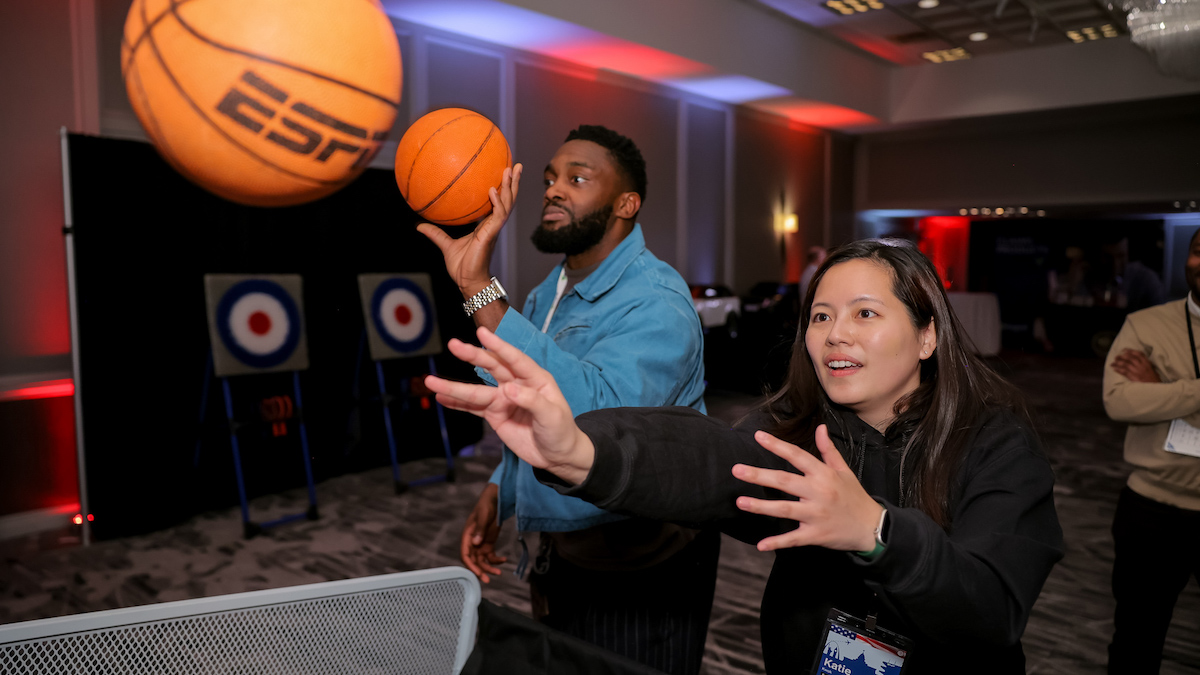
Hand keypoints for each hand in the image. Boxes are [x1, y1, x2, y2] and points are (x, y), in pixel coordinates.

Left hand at [416, 164, 522, 295]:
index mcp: (486, 224)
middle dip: (514, 182)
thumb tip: (419, 225)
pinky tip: (493, 190)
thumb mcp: (445, 245)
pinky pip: (498, 215)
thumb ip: (435, 233)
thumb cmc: (462, 267)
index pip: (498, 201)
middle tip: (517, 164)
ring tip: (511, 170)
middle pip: (508, 198)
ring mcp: (494, 228)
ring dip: (510, 187)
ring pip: (507, 203)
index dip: (503, 188)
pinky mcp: (492, 234)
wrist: (468, 281)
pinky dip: (497, 202)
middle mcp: (493, 224)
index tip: (505, 172)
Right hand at [425, 327, 594, 484]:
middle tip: (454, 345)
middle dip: (472, 356)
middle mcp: (516, 385)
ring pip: (476, 391)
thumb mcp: (552, 415)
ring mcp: (503, 400)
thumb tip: (508, 389)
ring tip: (431, 381)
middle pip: (491, 367)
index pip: (515, 358)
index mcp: (535, 378)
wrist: (557, 456)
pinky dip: (456, 404)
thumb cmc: (561, 431)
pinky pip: (473, 408)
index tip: (482, 333)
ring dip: (454, 387)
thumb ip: (531, 401)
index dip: (499, 345)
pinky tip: (441, 398)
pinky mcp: (495, 415)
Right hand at [461, 483, 506, 582]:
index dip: (470, 565)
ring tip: (498, 573)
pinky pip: (491, 556)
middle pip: (473, 561)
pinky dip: (496, 560)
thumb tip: (475, 543)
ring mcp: (480, 544)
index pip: (465, 554)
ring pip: (482, 561)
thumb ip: (479, 529)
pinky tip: (504, 560)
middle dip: (480, 571)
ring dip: (489, 568)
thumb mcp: (483, 516)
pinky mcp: (488, 544)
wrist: (495, 501)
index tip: (478, 573)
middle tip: (487, 580)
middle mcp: (472, 542)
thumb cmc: (486, 506)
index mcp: (467, 536)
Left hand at [732, 424, 883, 552]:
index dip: (777, 445)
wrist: (872, 527)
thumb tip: (820, 427)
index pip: (797, 456)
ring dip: (761, 507)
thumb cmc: (855, 497)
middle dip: (760, 476)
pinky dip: (777, 542)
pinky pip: (794, 539)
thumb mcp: (844, 471)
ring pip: (785, 510)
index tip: (758, 436)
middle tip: (737, 470)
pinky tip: (760, 544)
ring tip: (740, 502)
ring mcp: (816, 515)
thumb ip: (828, 450)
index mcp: (823, 475)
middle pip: (785, 481)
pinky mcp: (816, 535)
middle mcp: (818, 493)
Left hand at [1111, 348, 1159, 382]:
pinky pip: (1124, 372)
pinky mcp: (1134, 377)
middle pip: (1130, 358)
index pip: (1139, 354)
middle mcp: (1142, 366)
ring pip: (1126, 364)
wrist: (1155, 389)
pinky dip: (1118, 370)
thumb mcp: (1152, 369)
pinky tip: (1114, 369)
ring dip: (1118, 363)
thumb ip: (1145, 364)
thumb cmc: (1154, 379)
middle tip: (1116, 356)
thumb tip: (1137, 359)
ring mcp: (1138, 371)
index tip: (1124, 350)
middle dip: (1122, 356)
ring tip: (1112, 363)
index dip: (1131, 351)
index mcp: (1147, 363)